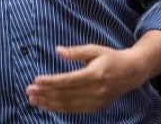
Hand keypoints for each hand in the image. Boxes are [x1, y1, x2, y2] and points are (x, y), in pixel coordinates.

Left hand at [25, 44, 146, 112]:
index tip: (36, 80)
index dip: (51, 82)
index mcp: (95, 74)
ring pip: (68, 105)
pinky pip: (74, 110)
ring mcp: (96, 101)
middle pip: (66, 94)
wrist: (132, 73)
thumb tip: (58, 51)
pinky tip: (46, 105)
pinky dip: (58, 108)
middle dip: (45, 93)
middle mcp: (96, 90)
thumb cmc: (111, 58)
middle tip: (28, 91)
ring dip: (48, 103)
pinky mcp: (96, 107)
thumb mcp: (95, 49)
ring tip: (33, 100)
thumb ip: (76, 52)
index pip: (68, 80)